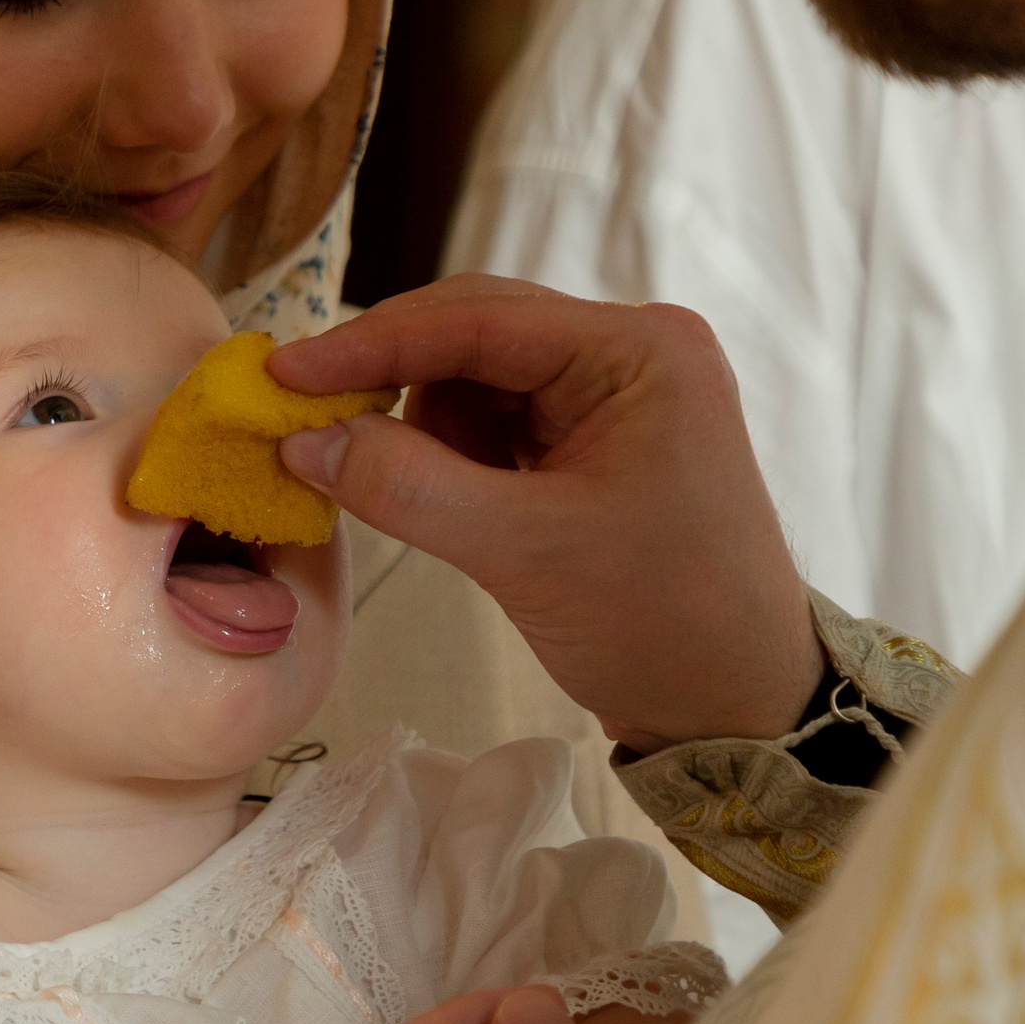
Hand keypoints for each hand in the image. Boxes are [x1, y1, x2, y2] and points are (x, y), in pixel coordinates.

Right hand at [270, 276, 822, 747]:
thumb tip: (302, 441)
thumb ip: (408, 487)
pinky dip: (451, 456)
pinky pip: (496, 423)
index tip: (282, 370)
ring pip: (475, 379)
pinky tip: (447, 504)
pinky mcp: (595, 442)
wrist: (742, 705)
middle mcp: (632, 351)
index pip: (479, 317)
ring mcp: (615, 395)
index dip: (371, 342)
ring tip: (422, 500)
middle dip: (392, 380)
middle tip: (304, 423)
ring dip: (424, 428)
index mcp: (641, 350)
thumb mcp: (524, 553)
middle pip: (475, 331)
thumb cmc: (663, 623)